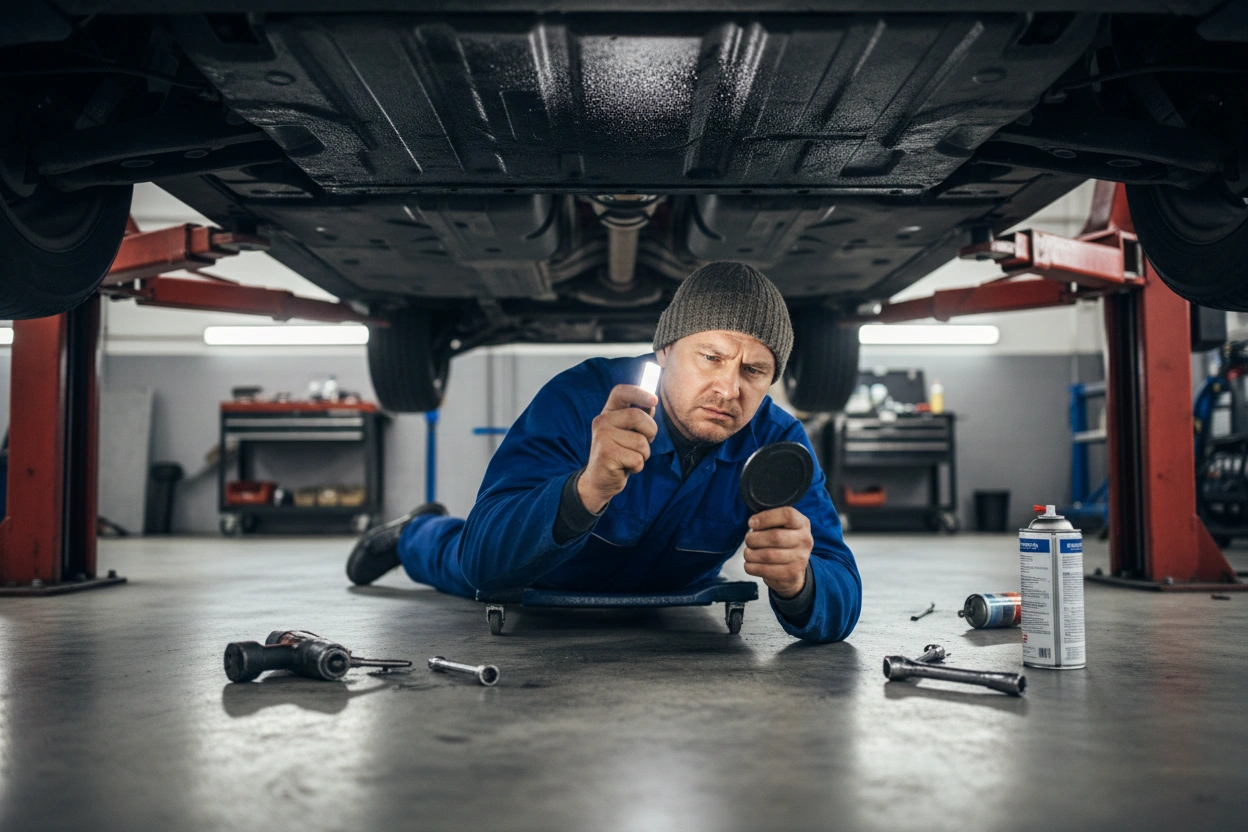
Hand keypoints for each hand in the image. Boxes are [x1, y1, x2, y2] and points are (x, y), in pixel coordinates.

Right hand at [578, 384, 658, 512]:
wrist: (599, 481)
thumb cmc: (619, 455)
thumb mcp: (628, 434)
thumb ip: (639, 419)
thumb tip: (652, 403)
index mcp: (608, 413)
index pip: (621, 392)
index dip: (639, 392)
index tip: (654, 400)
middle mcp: (602, 421)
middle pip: (637, 416)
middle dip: (650, 432)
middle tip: (643, 445)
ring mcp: (602, 437)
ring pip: (640, 441)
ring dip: (643, 454)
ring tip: (630, 458)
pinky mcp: (606, 454)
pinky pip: (637, 458)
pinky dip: (637, 466)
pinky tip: (625, 468)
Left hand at [743, 506, 812, 598]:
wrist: (794, 569)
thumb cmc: (782, 542)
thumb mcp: (781, 526)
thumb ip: (769, 521)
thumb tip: (753, 523)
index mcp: (802, 523)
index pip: (787, 515)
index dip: (766, 518)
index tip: (751, 523)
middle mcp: (805, 540)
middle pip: (775, 536)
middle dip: (754, 538)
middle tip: (748, 540)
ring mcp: (801, 558)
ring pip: (768, 555)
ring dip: (751, 554)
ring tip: (748, 553)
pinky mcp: (792, 574)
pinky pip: (766, 570)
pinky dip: (752, 567)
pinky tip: (749, 564)